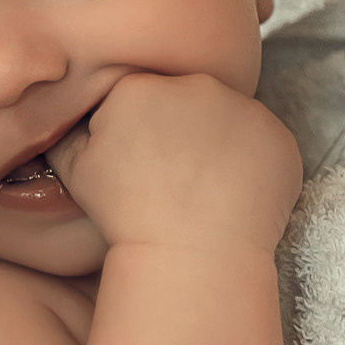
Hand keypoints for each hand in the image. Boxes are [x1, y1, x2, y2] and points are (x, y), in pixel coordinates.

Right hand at [45, 74, 301, 255]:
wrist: (192, 258)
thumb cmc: (127, 218)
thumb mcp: (76, 171)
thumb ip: (67, 128)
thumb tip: (65, 108)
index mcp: (139, 87)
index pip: (140, 93)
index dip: (138, 126)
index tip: (141, 160)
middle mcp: (194, 85)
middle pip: (186, 97)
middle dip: (180, 127)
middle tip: (176, 174)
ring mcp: (243, 108)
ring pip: (227, 115)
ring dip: (219, 140)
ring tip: (206, 187)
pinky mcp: (279, 135)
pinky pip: (262, 140)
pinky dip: (253, 161)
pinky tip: (234, 192)